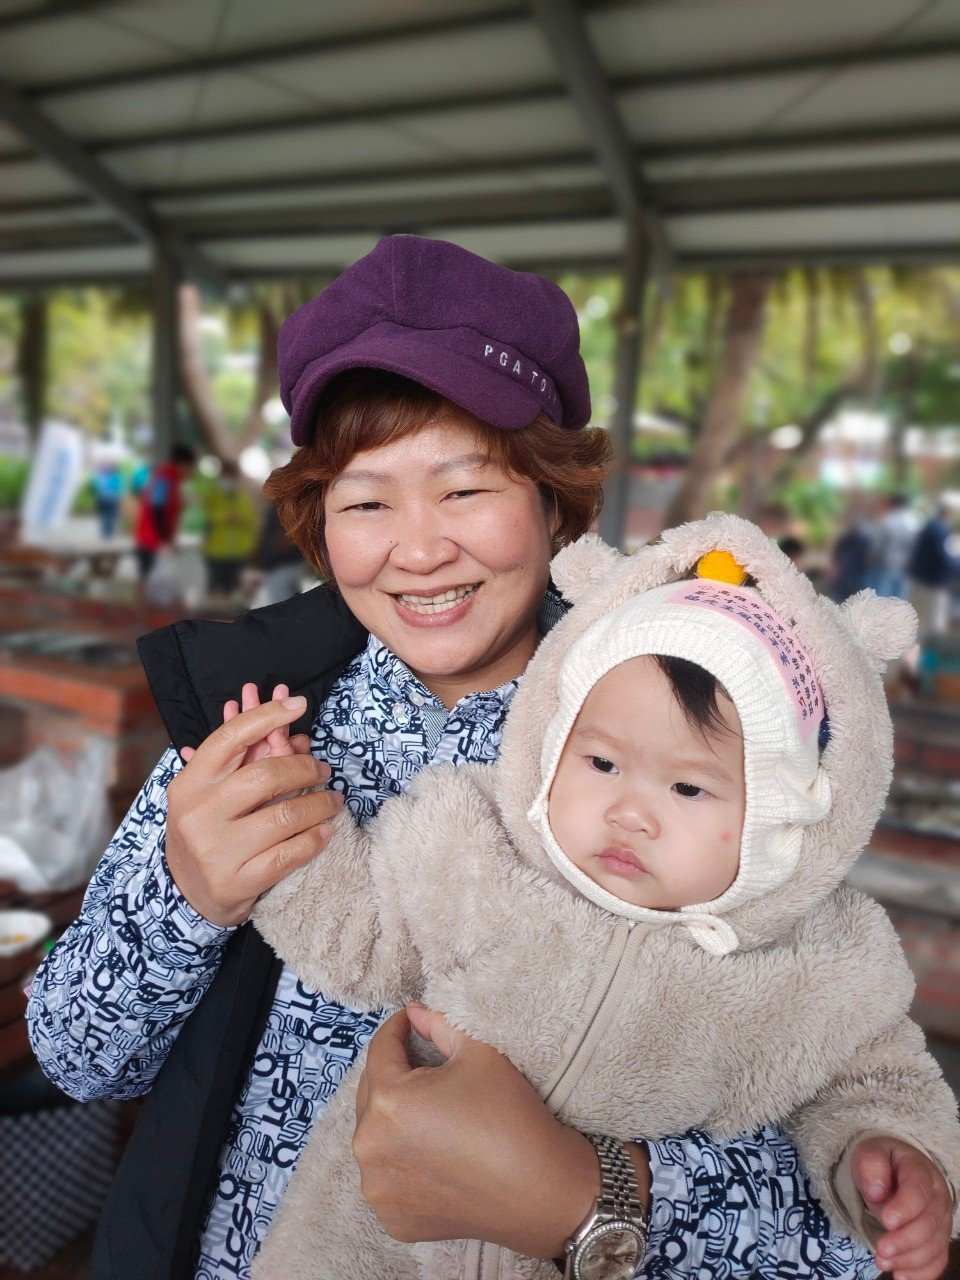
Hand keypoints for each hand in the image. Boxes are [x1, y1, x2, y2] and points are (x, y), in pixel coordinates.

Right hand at [166, 694, 342, 925]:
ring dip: (319, 804)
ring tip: (332, 800)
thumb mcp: (212, 792)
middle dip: (304, 768)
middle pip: (265, 777)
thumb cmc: (207, 830)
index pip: (230, 738)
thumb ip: (244, 758)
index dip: (266, 714)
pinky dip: (315, 839)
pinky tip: (326, 830)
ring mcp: (217, 851)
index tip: (298, 703)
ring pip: (284, 817)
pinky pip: (289, 855)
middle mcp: (199, 814)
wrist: (186, 893)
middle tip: (323, 769)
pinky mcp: (236, 883)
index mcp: (189, 784)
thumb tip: (286, 726)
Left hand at [353, 1004, 649, 1257]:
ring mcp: (377, 1189)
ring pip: (376, 1136)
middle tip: (424, 1065)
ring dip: (393, 1119)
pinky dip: (400, 1161)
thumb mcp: (478, 1053)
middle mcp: (369, 1147)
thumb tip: (414, 1010)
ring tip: (427, 1112)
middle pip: (372, 1093)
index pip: (380, 1050)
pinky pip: (386, 1175)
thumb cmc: (509, 1115)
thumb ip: (438, 1025)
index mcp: (388, 1101)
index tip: (410, 1021)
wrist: (541, 1190)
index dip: (397, 1028)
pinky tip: (431, 1154)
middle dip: (394, 1074)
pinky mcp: (391, 1218)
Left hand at [852, 1135, 952, 1279]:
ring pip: (934, 1247)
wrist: (894, 1172)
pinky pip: (937, 1261)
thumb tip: (876, 1192)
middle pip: (929, 1224)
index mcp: (921, 1170)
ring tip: (881, 1261)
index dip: (905, 1208)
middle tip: (880, 1249)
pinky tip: (900, 1276)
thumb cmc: (882, 1164)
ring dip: (908, 1259)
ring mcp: (941, 1221)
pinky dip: (920, 1273)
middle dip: (904, 1240)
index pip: (918, 1190)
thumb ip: (871, 1166)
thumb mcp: (870, 1154)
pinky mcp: (938, 1241)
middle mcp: (938, 1198)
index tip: (886, 1221)